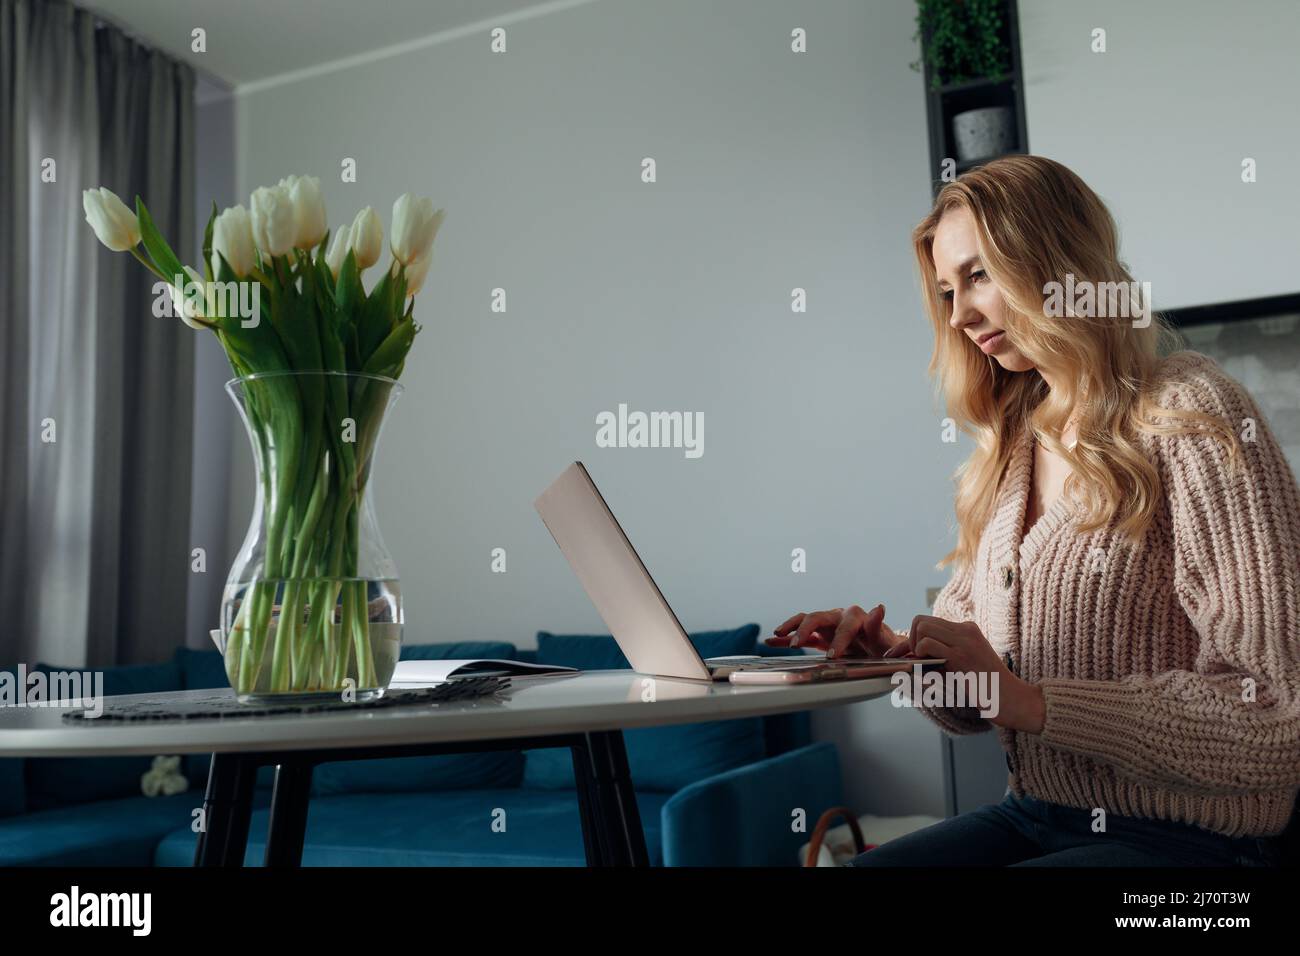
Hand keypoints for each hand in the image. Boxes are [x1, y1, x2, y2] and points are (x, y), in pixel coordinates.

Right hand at [766, 604, 907, 659]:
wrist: (878, 650)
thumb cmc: (882, 645)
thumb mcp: (883, 639)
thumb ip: (878, 625)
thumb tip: (879, 607)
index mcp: (855, 616)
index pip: (845, 625)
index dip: (839, 639)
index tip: (833, 656)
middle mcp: (838, 616)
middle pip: (817, 617)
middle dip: (805, 629)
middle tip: (796, 644)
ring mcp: (827, 625)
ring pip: (805, 621)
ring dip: (791, 627)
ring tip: (778, 635)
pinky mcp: (819, 636)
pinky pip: (801, 635)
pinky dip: (786, 637)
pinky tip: (771, 641)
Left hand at [885, 615, 1043, 732]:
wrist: (1016, 701)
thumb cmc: (990, 690)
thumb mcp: (965, 666)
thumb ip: (945, 657)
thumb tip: (914, 657)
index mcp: (967, 630)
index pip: (929, 622)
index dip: (913, 638)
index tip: (908, 657)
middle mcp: (966, 630)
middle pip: (920, 620)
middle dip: (909, 641)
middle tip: (914, 663)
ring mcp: (964, 641)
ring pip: (921, 626)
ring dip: (913, 647)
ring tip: (923, 667)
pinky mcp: (962, 656)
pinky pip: (927, 644)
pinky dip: (919, 655)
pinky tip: (929, 670)